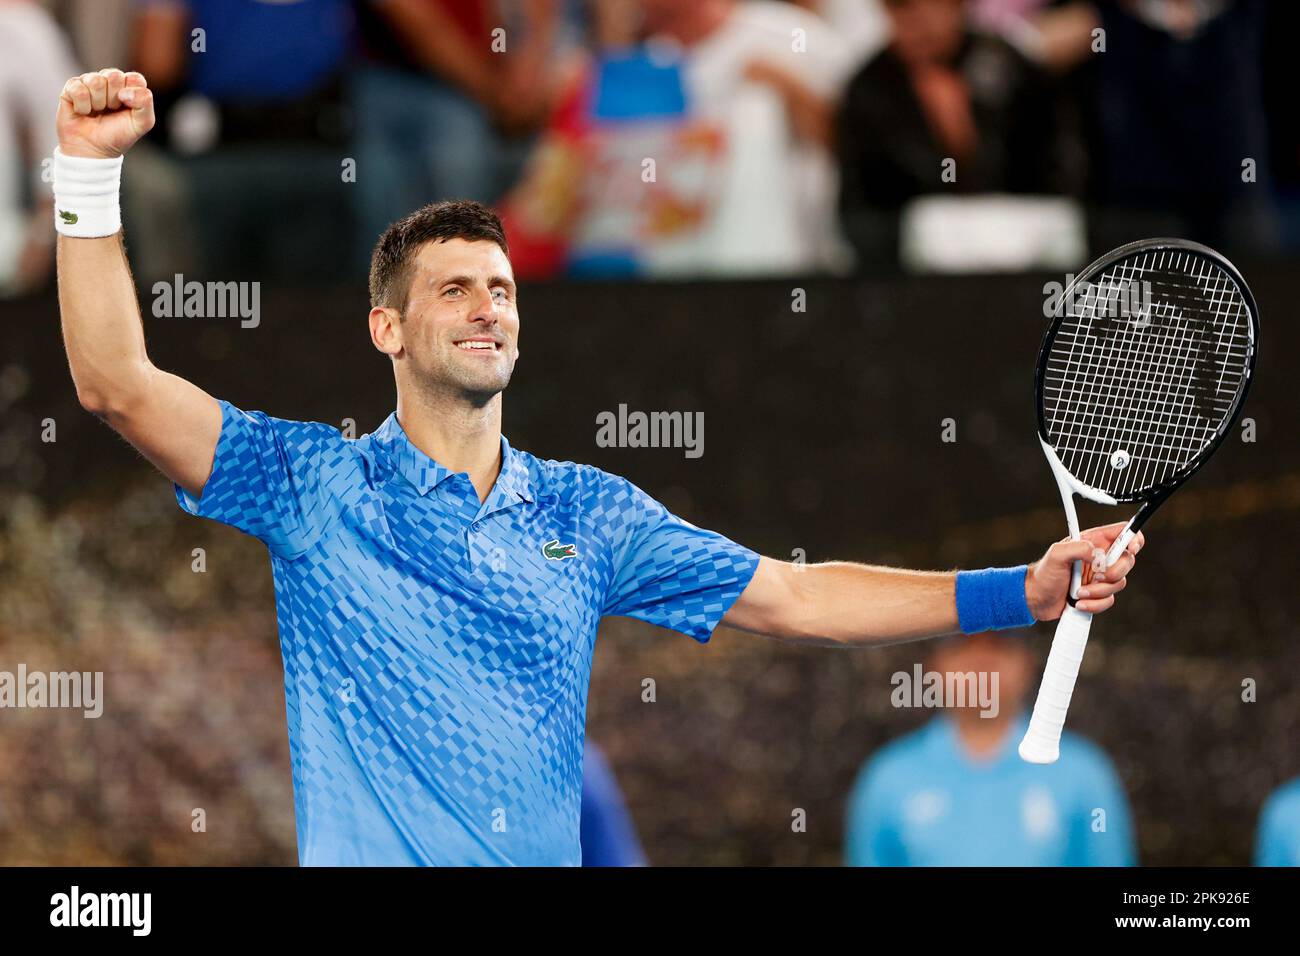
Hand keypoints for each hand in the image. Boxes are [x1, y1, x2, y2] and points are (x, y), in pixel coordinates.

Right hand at [57, 69, 154, 159]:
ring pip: (95, 81)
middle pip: (114, 75)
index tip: (127, 108)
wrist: (93, 150)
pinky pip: (78, 89)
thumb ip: (145, 103)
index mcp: (128, 87)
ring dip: (98, 103)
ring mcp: (89, 82)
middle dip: (114, 99)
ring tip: (97, 112)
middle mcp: (109, 81)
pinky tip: (83, 112)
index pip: (135, 78)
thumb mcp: (142, 123)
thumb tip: (124, 91)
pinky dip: (83, 106)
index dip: (132, 94)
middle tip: (110, 111)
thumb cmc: (118, 135)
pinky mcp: (71, 87)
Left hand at [1025, 521, 1144, 619]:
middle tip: (1096, 577)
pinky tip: (1079, 602)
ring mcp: (1100, 577)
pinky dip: (1095, 604)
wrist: (1036, 598)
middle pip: (1128, 561)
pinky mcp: (1099, 594)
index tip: (1130, 549)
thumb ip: (1079, 548)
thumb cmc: (1044, 573)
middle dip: (1114, 572)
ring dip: (1099, 591)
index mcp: (1093, 542)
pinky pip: (1110, 600)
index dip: (1133, 538)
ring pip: (1120, 583)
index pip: (1122, 533)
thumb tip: (1097, 554)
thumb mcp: (1057, 554)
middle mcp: (1100, 558)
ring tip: (1079, 592)